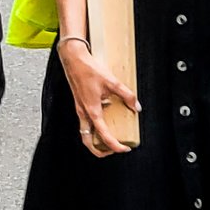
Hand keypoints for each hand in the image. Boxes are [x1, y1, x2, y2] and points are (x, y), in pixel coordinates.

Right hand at [57, 40, 138, 155]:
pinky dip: (93, 128)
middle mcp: (83, 113)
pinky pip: (85, 122)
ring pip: (85, 133)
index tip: (124, 148)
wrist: (73, 59)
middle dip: (100, 150)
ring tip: (108, 139)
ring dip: (95, 140)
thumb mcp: (111, 81)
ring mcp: (80, 109)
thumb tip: (136, 106)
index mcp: (92, 111)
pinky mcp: (79, 103)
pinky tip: (103, 119)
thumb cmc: (88, 69)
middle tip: (113, 149)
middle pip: (88, 141)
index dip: (115, 146)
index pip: (104, 136)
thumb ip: (126, 95)